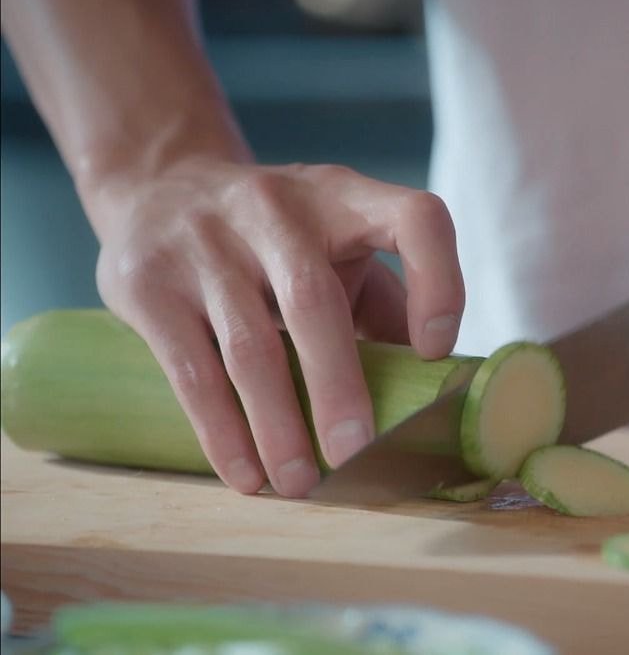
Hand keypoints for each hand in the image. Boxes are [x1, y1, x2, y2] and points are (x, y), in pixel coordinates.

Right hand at [89, 158, 464, 496]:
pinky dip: (221, 429)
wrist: (159, 185)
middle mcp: (277, 208)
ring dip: (278, 424)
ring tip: (299, 484)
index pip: (416, 219)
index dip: (438, 282)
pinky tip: (245, 473)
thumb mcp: (338, 244)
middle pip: (314, 301)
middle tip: (354, 454)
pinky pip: (192, 369)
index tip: (435, 352)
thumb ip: (386, 303)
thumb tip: (428, 391)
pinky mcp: (149, 282)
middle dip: (339, 387)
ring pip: (251, 346)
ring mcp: (206, 241)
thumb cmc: (279, 237)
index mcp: (344, 196)